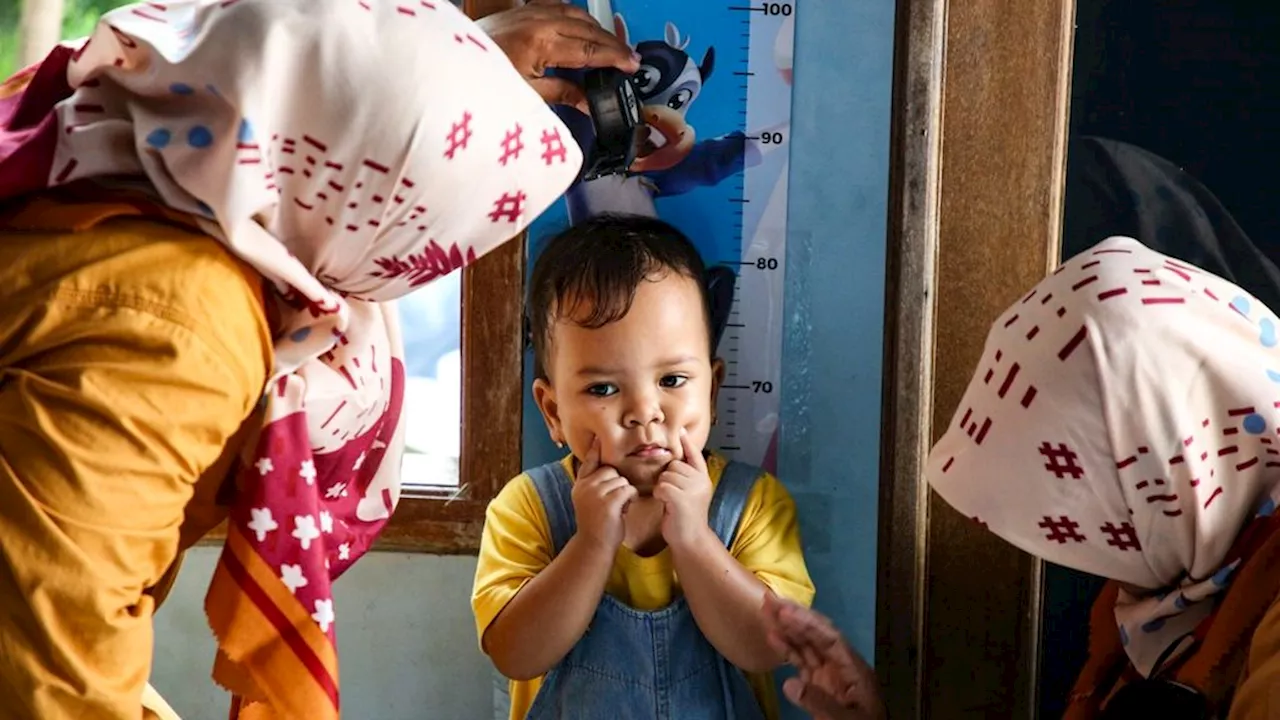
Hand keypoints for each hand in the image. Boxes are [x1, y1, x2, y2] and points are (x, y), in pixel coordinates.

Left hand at [477, 0, 640, 111]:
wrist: (449, 63)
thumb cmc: (480, 81)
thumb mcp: (526, 95)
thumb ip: (563, 95)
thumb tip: (588, 103)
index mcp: (542, 43)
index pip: (590, 49)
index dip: (615, 58)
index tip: (631, 65)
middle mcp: (538, 21)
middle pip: (588, 30)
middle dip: (612, 44)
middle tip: (629, 58)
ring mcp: (530, 11)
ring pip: (576, 15)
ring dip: (597, 30)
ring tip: (612, 45)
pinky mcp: (522, 9)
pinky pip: (558, 6)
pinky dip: (576, 17)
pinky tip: (583, 26)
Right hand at [571, 436, 636, 551]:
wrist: (594, 545)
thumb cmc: (597, 524)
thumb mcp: (589, 501)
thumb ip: (593, 484)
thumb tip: (607, 468)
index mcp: (580, 485)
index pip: (588, 463)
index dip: (594, 450)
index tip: (598, 438)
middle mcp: (585, 487)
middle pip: (611, 470)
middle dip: (618, 483)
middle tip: (613, 502)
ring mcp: (595, 494)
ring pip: (621, 480)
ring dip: (625, 493)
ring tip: (617, 508)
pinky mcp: (608, 502)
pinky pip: (627, 490)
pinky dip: (630, 498)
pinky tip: (623, 509)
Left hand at [653, 431, 713, 550]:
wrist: (691, 539)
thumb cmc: (685, 517)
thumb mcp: (690, 494)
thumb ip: (686, 477)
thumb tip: (674, 462)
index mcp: (703, 478)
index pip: (695, 454)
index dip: (687, 442)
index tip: (681, 430)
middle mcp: (701, 481)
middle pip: (674, 465)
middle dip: (667, 478)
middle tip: (673, 495)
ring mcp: (693, 489)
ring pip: (666, 476)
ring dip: (662, 488)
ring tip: (670, 501)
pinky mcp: (682, 498)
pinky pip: (662, 486)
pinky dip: (659, 495)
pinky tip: (666, 504)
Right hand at [762, 593, 884, 719]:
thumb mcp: (846, 719)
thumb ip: (820, 702)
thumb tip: (789, 684)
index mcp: (853, 669)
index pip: (829, 638)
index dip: (806, 623)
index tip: (785, 611)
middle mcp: (841, 666)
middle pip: (816, 635)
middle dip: (794, 617)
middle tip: (770, 600)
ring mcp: (829, 676)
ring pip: (806, 645)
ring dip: (787, 628)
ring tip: (766, 610)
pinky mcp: (819, 687)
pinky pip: (801, 663)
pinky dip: (787, 649)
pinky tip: (773, 636)